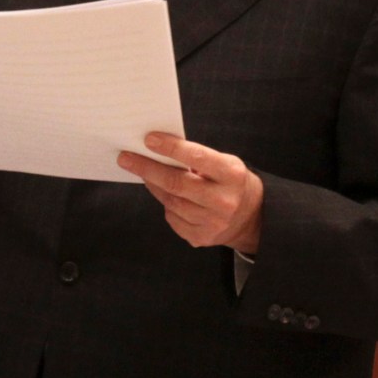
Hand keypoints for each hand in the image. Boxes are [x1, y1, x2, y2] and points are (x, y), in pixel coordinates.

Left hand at [118, 132, 263, 252]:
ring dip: (153, 185)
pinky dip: (166, 204)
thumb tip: (158, 150)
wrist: (251, 217)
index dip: (171, 148)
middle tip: (126, 158)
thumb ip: (196, 158)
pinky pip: (172, 218)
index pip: (197, 157)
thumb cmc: (229, 182)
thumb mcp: (223, 164)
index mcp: (231, 175)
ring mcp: (212, 222)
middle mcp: (224, 200)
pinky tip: (167, 195)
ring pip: (171, 202)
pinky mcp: (201, 237)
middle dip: (147, 168)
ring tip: (143, 173)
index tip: (149, 139)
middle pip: (176, 183)